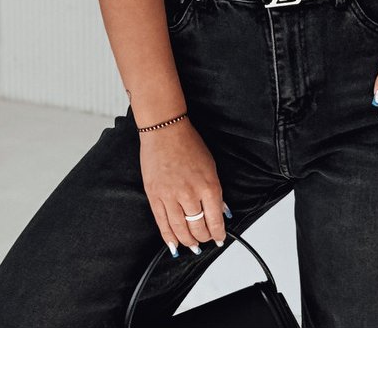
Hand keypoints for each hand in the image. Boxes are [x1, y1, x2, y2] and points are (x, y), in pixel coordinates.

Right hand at [138, 118, 229, 255]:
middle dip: (204, 238)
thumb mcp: (211, 167)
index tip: (219, 238)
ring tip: (192, 245)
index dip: (218, 234)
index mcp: (208, 186)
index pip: (215, 220)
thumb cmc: (188, 145)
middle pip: (198, 228)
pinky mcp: (155, 197)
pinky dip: (169, 237)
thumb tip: (222, 212)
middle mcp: (190, 194)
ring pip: (180, 229)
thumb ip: (216, 192)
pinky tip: (174, 245)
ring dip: (188, 241)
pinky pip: (162, 223)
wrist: (165, 132)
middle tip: (205, 240)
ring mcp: (171, 197)